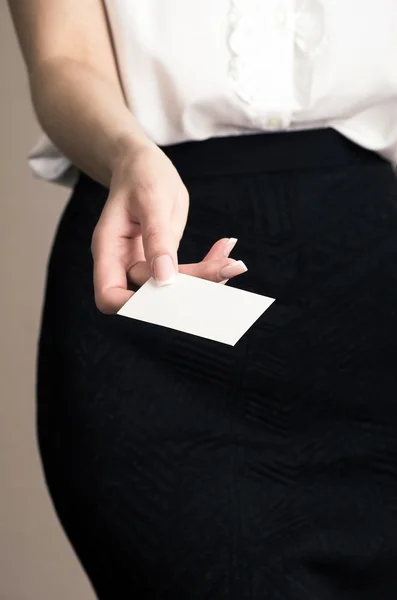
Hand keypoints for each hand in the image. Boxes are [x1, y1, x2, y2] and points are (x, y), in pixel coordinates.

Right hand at [91, 142, 246, 313]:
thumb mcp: (152, 200)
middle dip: (189, 288)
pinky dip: (208, 265)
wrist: (143, 165)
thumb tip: (164, 278)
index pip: (110, 296)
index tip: (170, 292)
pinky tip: (225, 247)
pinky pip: (186, 273)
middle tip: (227, 269)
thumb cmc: (141, 175)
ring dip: (206, 277)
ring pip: (174, 288)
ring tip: (233, 262)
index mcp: (109, 250)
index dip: (134, 305)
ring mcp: (144, 264)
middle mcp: (123, 263)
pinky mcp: (163, 261)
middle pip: (151, 294)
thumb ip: (157, 238)